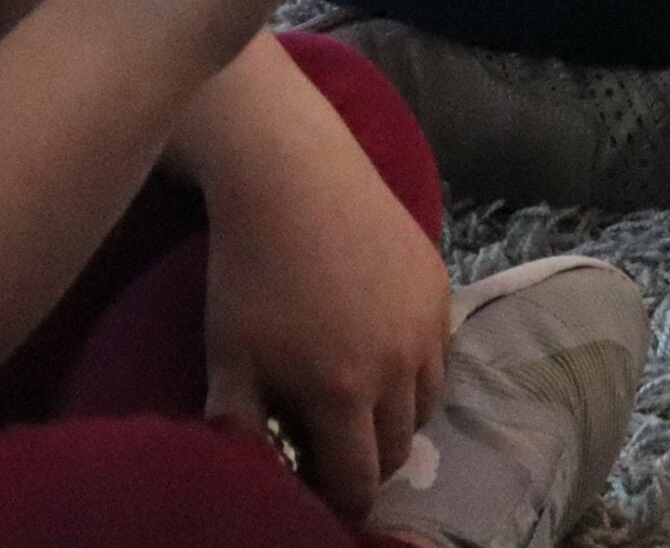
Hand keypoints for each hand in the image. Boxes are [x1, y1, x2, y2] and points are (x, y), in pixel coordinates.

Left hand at [202, 128, 450, 522]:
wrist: (294, 176)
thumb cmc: (250, 269)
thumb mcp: (229, 356)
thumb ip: (241, 427)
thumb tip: (256, 475)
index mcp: (344, 389)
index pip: (358, 479)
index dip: (335, 494)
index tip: (314, 481)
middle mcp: (399, 363)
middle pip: (398, 447)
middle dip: (367, 457)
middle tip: (332, 441)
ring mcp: (426, 319)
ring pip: (427, 401)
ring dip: (397, 413)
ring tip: (359, 394)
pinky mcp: (440, 281)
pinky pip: (440, 350)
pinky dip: (416, 364)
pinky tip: (379, 344)